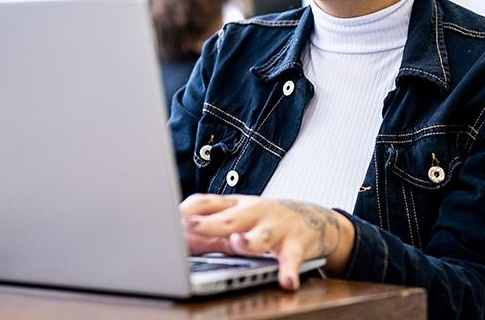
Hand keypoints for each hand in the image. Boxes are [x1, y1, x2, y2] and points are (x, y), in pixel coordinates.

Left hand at [179, 194, 353, 289]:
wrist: (315, 219)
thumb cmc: (268, 221)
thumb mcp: (238, 222)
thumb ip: (209, 233)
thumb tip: (178, 242)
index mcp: (235, 206)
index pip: (207, 202)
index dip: (188, 210)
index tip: (169, 218)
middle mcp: (254, 213)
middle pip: (228, 218)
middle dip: (209, 223)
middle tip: (189, 225)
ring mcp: (275, 228)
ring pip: (261, 235)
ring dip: (249, 240)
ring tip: (239, 244)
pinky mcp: (297, 245)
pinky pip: (292, 260)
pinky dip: (289, 271)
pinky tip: (287, 282)